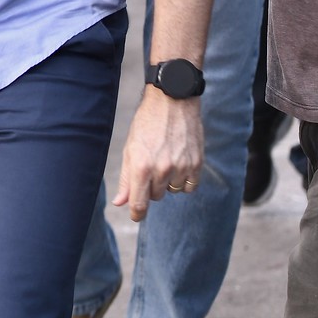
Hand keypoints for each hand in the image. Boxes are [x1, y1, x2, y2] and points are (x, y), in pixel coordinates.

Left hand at [113, 88, 205, 221]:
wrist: (172, 101)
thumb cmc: (146, 124)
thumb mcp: (130, 148)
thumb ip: (126, 178)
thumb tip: (120, 203)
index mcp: (141, 166)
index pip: (139, 204)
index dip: (136, 213)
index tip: (136, 215)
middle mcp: (162, 170)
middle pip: (155, 196)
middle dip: (150, 186)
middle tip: (150, 164)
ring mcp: (181, 168)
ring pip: (172, 191)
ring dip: (167, 182)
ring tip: (165, 158)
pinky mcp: (197, 164)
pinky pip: (189, 187)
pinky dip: (183, 180)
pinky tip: (179, 164)